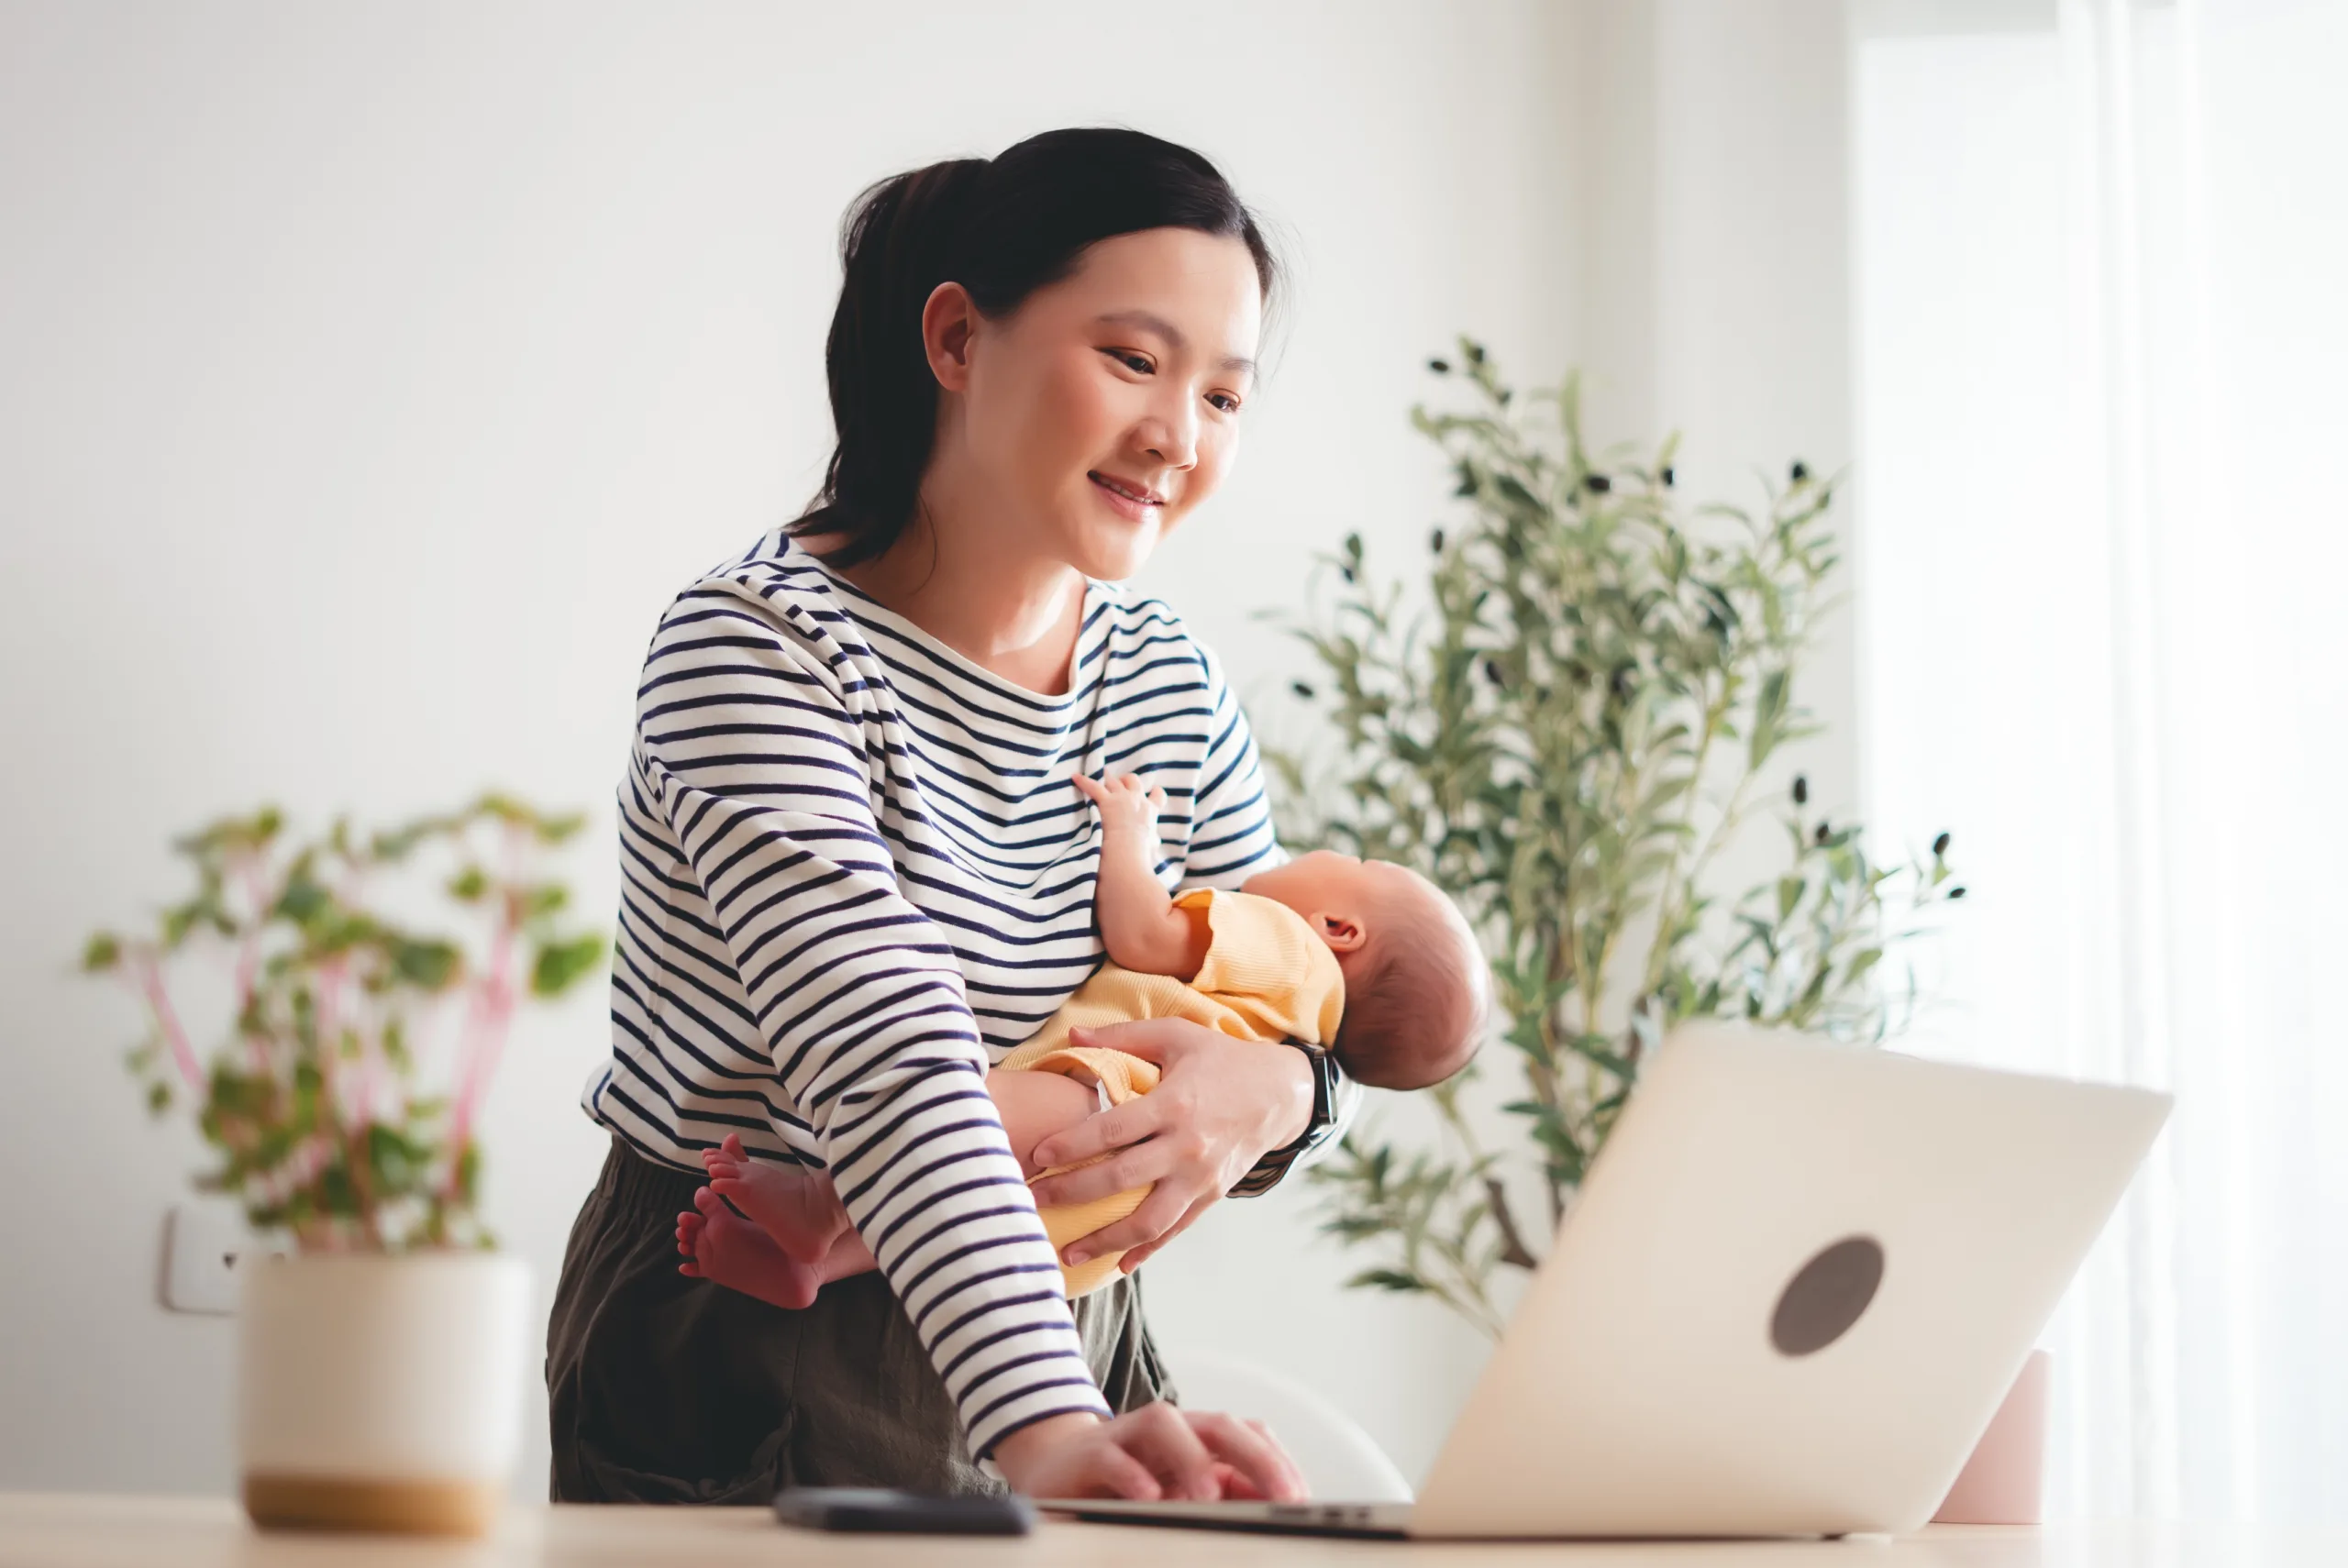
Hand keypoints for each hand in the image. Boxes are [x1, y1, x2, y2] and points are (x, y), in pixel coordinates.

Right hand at [990, 1405, 1307, 1501]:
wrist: (1053, 1469)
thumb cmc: (1125, 1483)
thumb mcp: (1179, 1494)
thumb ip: (1221, 1497)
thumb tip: (1272, 1511)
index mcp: (1196, 1438)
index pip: (1247, 1436)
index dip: (1277, 1462)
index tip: (1301, 1498)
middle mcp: (1168, 1431)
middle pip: (1218, 1426)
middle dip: (1256, 1457)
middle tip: (1283, 1495)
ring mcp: (1128, 1437)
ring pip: (1165, 1426)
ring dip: (1192, 1459)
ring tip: (1210, 1497)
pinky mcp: (1090, 1454)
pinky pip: (1112, 1456)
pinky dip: (1132, 1475)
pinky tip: (1149, 1497)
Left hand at [1027, 1017, 1312, 1271]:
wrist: (1281, 1093)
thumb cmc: (1221, 1059)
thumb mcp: (1176, 1035)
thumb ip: (1123, 1037)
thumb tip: (1071, 1033)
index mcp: (1174, 1104)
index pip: (1112, 1131)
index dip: (1071, 1146)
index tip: (1037, 1157)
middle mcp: (1187, 1146)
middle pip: (1121, 1179)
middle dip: (1072, 1194)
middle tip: (1033, 1200)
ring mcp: (1200, 1177)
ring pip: (1148, 1220)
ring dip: (1105, 1240)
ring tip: (1067, 1252)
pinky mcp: (1211, 1196)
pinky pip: (1175, 1230)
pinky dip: (1146, 1251)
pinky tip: (1118, 1264)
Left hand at [1071, 771, 1163, 843]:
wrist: (1128, 852)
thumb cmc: (1140, 852)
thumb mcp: (1152, 845)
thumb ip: (1152, 839)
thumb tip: (1153, 841)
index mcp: (1150, 811)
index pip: (1158, 795)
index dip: (1154, 792)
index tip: (1153, 791)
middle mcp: (1137, 800)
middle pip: (1133, 780)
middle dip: (1126, 780)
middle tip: (1120, 783)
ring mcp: (1121, 798)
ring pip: (1114, 780)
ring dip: (1106, 780)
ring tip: (1099, 778)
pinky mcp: (1106, 801)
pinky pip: (1093, 786)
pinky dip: (1083, 781)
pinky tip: (1075, 777)